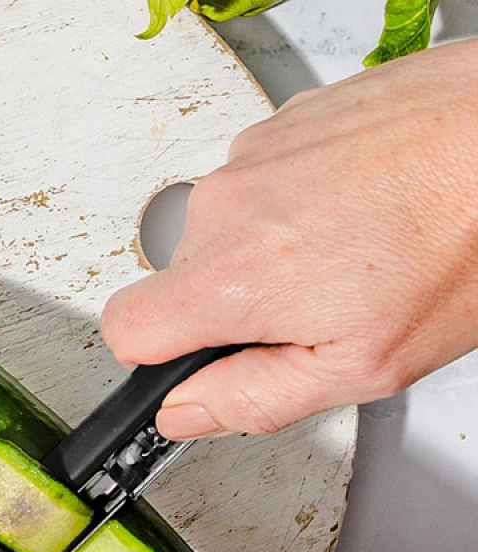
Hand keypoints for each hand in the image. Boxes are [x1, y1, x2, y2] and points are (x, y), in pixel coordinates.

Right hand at [101, 40, 477, 439]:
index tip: (195, 362)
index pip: (124, 330)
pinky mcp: (283, 121)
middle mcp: (225, 206)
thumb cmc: (462, 241)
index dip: (154, 360)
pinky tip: (357, 209)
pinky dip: (294, 202)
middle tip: (313, 310)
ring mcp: (252, 154)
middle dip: (232, 306)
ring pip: (223, 231)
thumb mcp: (361, 365)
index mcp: (233, 278)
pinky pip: (259, 183)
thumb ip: (253, 398)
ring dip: (268, 250)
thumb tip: (185, 413)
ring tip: (349, 252)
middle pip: (181, 281)